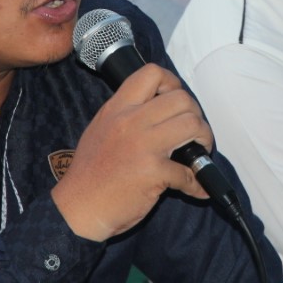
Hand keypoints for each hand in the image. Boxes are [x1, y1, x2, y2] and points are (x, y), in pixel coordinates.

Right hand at [50, 64, 212, 241]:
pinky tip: (196, 187)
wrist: (78, 209)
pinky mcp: (153, 172)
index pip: (152, 73)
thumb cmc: (90, 174)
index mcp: (117, 108)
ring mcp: (143, 145)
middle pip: (181, 99)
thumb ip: (126, 115)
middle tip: (193, 133)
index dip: (173, 83)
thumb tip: (159, 111)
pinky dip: (198, 182)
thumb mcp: (101, 130)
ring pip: (192, 124)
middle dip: (196, 115)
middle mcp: (130, 121)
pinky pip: (189, 170)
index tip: (177, 101)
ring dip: (204, 140)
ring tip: (197, 153)